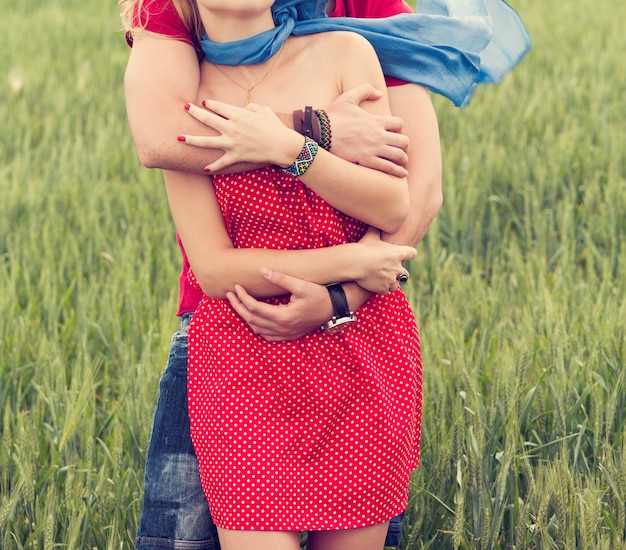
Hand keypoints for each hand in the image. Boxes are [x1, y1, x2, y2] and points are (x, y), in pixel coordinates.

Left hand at [179, 100, 301, 171]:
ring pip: (206, 141)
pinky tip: (204, 168)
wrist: (281, 145)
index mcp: (238, 114)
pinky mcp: (235, 156)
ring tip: (178, 138)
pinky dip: (213, 166)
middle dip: (194, 112)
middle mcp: (231, 127)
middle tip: (185, 108)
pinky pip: (221, 163)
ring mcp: (231, 143)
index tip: (204, 103)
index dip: (209, 104)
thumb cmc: (274, 126)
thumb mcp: (263, 110)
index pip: (218, 106)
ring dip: (191, 139)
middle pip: (207, 119)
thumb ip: (251, 107)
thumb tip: (244, 108)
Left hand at [226, 269, 332, 341]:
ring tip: (237, 304)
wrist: (334, 309)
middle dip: (238, 307)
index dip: (243, 297)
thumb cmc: (319, 295)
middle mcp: (282, 328)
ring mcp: (286, 334)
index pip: (254, 308)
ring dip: (245, 317)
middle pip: (252, 319)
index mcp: (283, 316)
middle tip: (230, 294)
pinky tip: (253, 319)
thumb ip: (281, 278)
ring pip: (257, 329)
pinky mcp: (289, 335)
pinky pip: (267, 335)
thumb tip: (263, 270)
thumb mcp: (301, 285)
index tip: (236, 287)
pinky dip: (256, 327)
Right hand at [326, 84, 408, 177]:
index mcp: (376, 120)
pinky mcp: (367, 162)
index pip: (399, 124)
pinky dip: (398, 172)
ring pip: (399, 156)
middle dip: (404, 145)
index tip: (393, 133)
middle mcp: (378, 135)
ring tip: (402, 163)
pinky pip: (389, 168)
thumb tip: (379, 93)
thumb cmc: (332, 116)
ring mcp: (374, 150)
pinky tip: (402, 174)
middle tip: (400, 149)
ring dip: (403, 159)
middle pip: (403, 141)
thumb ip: (365, 90)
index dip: (399, 129)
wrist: (320, 133)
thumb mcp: (348, 97)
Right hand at [353, 228, 415, 293]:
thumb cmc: (364, 247)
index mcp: (398, 254)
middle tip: (389, 270)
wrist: (355, 263)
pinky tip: (377, 285)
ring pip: (396, 285)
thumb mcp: (371, 236)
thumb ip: (375, 231)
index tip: (405, 255)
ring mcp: (391, 279)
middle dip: (398, 272)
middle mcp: (397, 268)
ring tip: (383, 280)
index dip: (409, 254)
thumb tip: (374, 224)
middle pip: (405, 273)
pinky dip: (382, 289)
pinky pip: (386, 291)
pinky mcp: (383, 288)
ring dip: (391, 282)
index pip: (412, 253)